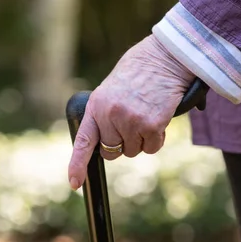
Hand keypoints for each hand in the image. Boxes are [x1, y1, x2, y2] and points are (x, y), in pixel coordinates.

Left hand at [68, 34, 195, 188]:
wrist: (166, 58)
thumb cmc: (140, 72)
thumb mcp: (113, 89)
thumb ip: (105, 113)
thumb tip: (107, 142)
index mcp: (97, 105)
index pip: (84, 141)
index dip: (77, 165)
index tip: (75, 183)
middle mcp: (111, 115)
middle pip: (113, 152)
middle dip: (122, 144)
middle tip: (132, 123)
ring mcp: (131, 121)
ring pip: (133, 151)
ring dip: (141, 140)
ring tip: (146, 115)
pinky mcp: (151, 126)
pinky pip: (152, 148)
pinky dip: (156, 139)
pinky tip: (158, 119)